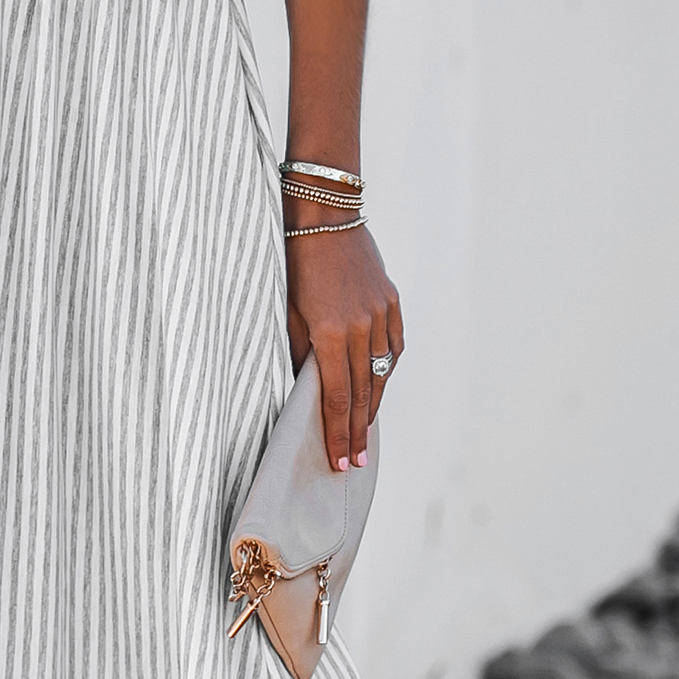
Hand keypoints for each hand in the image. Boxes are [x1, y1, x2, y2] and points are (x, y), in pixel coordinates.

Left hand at [286, 225, 403, 472]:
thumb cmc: (293, 261)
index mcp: (329, 334)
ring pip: (380, 373)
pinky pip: (393, 346)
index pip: (335, 397)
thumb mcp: (285, 310)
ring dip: (372, 406)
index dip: (338, 432)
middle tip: (356, 464)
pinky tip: (378, 387)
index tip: (341, 461)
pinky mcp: (391, 301)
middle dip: (356, 432)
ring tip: (364, 434)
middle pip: (361, 394)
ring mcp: (380, 315)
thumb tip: (304, 387)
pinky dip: (385, 370)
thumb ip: (298, 351)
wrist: (324, 215)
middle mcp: (360, 329)